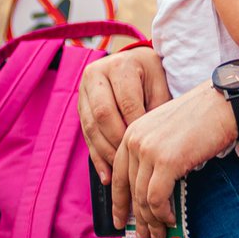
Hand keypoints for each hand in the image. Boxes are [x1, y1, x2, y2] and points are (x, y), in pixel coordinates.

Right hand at [78, 46, 171, 183]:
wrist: (135, 63)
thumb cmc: (152, 76)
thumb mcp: (159, 84)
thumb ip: (156, 108)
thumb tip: (154, 142)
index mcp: (120, 66)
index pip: (127, 102)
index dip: (136, 127)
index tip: (147, 147)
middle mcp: (96, 75)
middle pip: (103, 115)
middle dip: (117, 141)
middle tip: (132, 162)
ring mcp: (83, 91)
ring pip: (91, 127)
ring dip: (105, 153)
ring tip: (119, 174)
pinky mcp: (79, 107)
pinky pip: (86, 135)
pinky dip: (97, 156)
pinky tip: (107, 174)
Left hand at [111, 82, 237, 237]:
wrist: (226, 104)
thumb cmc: (204, 116)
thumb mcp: (168, 129)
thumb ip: (154, 150)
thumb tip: (153, 184)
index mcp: (133, 132)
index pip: (117, 174)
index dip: (118, 202)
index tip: (121, 219)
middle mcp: (135, 140)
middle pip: (130, 190)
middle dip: (136, 219)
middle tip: (142, 237)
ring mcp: (149, 151)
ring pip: (142, 198)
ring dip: (150, 222)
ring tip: (157, 237)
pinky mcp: (166, 161)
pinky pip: (157, 198)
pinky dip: (162, 214)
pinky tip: (170, 220)